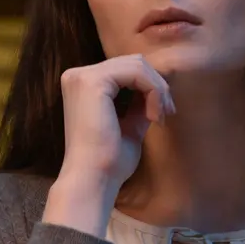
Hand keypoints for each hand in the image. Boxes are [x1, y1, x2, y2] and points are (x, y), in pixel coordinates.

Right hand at [45, 56, 174, 234]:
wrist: (93, 181)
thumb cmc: (108, 162)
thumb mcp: (130, 127)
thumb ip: (139, 105)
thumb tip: (157, 90)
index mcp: (83, 86)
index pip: (126, 70)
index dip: (151, 87)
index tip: (163, 114)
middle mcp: (77, 76)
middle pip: (133, 63)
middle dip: (157, 86)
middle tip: (166, 113)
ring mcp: (82, 77)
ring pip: (137, 65)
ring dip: (157, 89)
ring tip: (159, 117)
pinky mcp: (93, 82)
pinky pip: (136, 72)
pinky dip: (153, 91)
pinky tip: (153, 117)